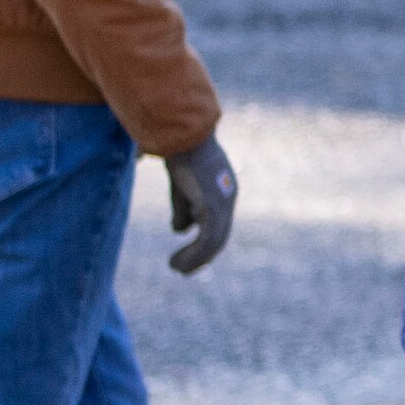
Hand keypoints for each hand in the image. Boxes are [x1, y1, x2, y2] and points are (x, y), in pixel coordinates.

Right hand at [159, 135, 237, 276]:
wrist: (183, 136)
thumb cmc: (180, 153)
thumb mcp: (181, 184)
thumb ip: (183, 207)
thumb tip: (180, 230)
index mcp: (223, 190)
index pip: (217, 222)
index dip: (203, 241)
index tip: (187, 254)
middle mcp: (228, 197)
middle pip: (219, 235)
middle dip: (201, 255)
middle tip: (182, 268)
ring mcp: (224, 203)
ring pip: (215, 242)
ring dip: (196, 259)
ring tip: (176, 268)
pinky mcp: (214, 208)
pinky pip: (208, 240)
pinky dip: (194, 256)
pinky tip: (178, 263)